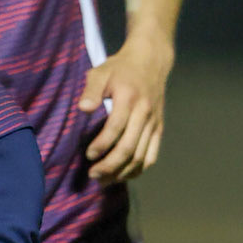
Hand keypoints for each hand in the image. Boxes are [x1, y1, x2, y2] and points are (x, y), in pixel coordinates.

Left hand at [78, 29, 173, 184]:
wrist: (151, 62)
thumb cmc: (120, 68)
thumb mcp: (101, 72)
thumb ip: (91, 90)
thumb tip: (83, 109)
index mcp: (129, 98)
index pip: (115, 128)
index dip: (102, 145)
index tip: (88, 155)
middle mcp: (144, 113)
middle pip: (129, 148)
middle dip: (110, 165)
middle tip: (94, 175)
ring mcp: (154, 123)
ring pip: (141, 156)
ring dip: (122, 172)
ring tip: (105, 180)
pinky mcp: (159, 129)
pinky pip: (151, 155)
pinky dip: (138, 169)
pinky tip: (124, 175)